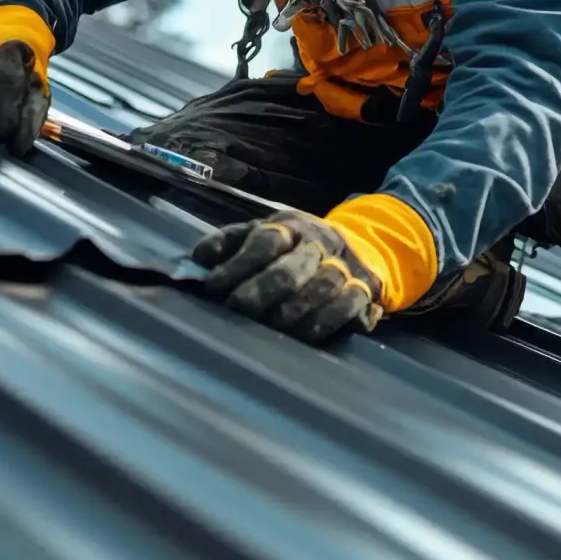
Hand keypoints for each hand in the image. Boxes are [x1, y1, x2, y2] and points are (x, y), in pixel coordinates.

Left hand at [189, 194, 439, 342]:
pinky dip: (326, 320)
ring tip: (269, 325)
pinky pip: (347, 305)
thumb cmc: (296, 246)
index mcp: (290, 225)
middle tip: (238, 309)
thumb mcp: (264, 232)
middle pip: (290, 267)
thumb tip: (196, 258)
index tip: (213, 287)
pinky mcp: (364, 289)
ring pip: (321, 286)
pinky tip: (304, 334)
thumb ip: (230, 242)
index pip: (264, 240)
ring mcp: (343, 266)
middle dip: (261, 291)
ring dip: (292, 309)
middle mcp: (318, 243)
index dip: (238, 264)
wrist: (364, 246)